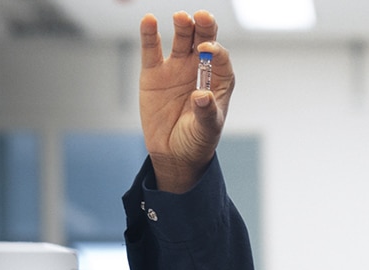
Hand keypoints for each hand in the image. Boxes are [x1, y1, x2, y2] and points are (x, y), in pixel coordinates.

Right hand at [138, 10, 234, 193]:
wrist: (172, 153)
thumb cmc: (197, 141)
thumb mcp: (206, 130)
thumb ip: (206, 113)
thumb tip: (202, 96)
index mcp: (218, 79)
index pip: (220, 57)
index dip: (215, 50)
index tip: (207, 49)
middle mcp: (199, 68)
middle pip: (204, 40)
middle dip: (205, 27)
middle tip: (201, 16)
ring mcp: (176, 67)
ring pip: (182, 40)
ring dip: (183, 26)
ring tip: (181, 17)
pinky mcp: (154, 72)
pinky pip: (151, 49)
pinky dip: (149, 34)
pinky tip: (149, 20)